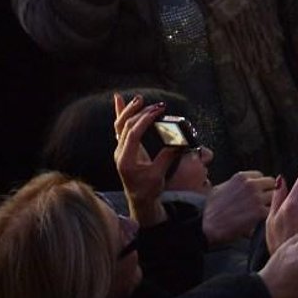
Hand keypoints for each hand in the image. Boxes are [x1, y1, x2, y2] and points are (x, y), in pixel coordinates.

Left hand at [113, 93, 179, 226]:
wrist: (139, 200)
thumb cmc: (148, 190)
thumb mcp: (159, 175)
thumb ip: (166, 158)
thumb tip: (178, 143)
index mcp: (126, 160)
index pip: (133, 134)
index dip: (145, 121)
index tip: (158, 112)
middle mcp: (120, 152)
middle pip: (126, 126)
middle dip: (141, 113)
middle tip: (158, 106)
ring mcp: (120, 149)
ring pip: (120, 125)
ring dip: (130, 110)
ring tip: (139, 98)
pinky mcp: (125, 147)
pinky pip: (120, 127)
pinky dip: (120, 112)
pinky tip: (119, 99)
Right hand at [203, 170, 275, 245]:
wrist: (206, 226)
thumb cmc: (211, 210)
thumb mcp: (220, 188)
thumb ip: (235, 184)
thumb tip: (243, 185)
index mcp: (241, 177)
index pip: (261, 176)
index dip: (259, 185)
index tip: (257, 193)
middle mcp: (250, 184)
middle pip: (271, 184)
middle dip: (268, 192)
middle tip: (262, 203)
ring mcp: (256, 198)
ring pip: (274, 197)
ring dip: (269, 204)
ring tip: (261, 212)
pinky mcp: (259, 212)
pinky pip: (272, 210)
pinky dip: (268, 215)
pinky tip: (260, 219)